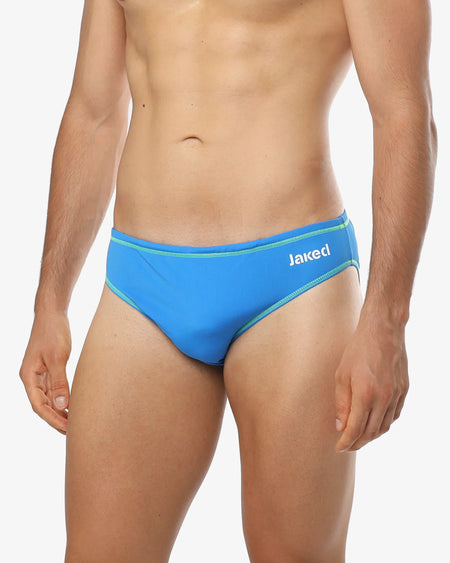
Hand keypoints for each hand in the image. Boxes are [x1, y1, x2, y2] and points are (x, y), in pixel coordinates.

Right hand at [19, 310, 71, 433]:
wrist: (52, 313)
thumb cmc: (53, 332)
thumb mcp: (57, 358)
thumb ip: (59, 383)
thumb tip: (62, 407)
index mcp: (29, 376)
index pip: (39, 406)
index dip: (52, 419)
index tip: (67, 430)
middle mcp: (32, 378)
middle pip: (43, 405)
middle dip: (57, 419)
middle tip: (74, 432)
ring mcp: (40, 373)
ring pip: (49, 398)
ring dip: (60, 411)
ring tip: (75, 423)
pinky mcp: (49, 368)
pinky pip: (55, 389)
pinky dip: (63, 399)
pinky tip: (74, 406)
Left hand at [334, 314, 408, 451]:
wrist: (383, 331)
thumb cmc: (357, 350)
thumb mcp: (341, 375)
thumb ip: (341, 403)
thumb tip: (341, 427)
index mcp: (365, 394)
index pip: (355, 429)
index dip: (346, 442)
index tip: (338, 448)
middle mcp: (383, 398)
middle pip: (371, 432)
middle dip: (357, 443)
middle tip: (347, 446)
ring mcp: (396, 395)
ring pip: (384, 426)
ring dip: (371, 436)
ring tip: (358, 437)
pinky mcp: (404, 390)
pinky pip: (394, 415)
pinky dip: (383, 424)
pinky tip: (374, 423)